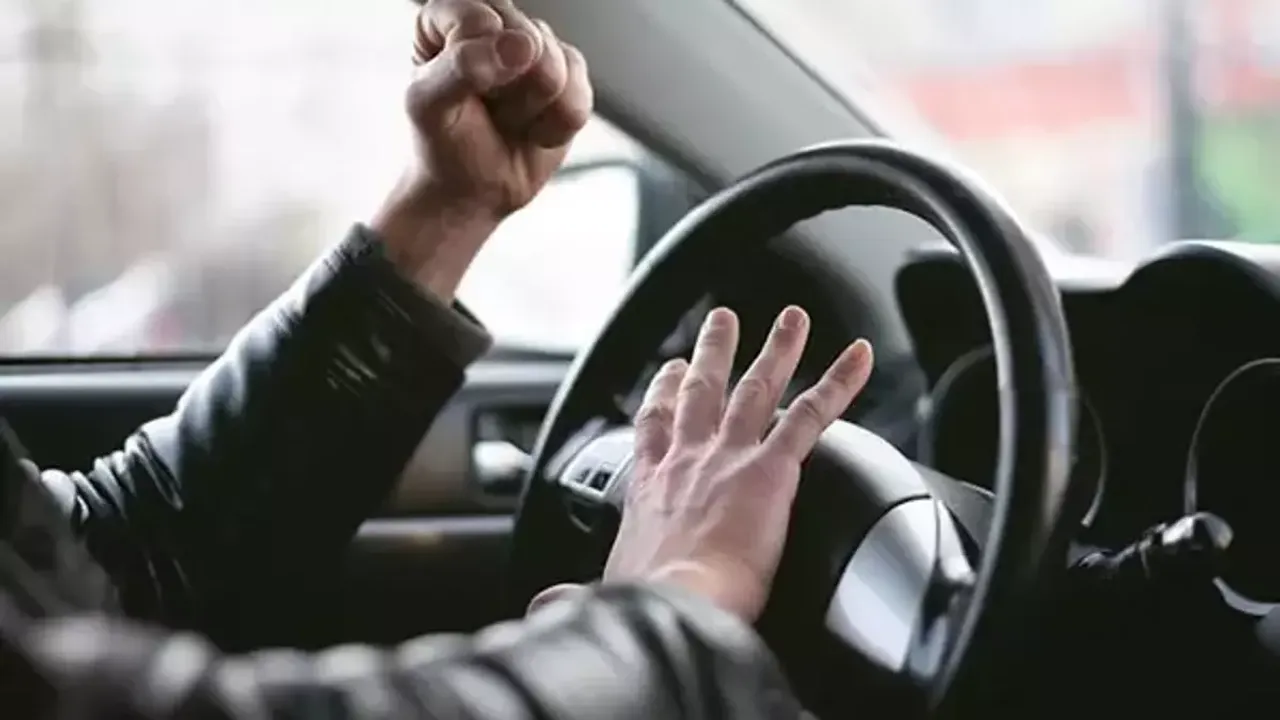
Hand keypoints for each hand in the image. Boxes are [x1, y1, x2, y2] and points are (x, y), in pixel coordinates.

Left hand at [372, 0, 592, 300]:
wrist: (472, 189)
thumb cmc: (442, 140)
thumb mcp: (427, 105)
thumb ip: (460, 67)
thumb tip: (517, 46)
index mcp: (448, 18)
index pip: (477, 15)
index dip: (476, 59)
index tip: (464, 89)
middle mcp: (497, 22)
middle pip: (525, 37)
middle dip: (507, 88)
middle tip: (486, 108)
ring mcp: (537, 49)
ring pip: (556, 66)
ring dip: (529, 110)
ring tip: (507, 120)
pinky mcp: (569, 78)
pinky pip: (579, 95)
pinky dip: (554, 126)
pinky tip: (532, 130)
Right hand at [603, 306, 873, 620]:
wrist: (674, 604)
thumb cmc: (643, 605)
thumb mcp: (601, 593)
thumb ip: (576, 595)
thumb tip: (548, 607)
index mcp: (650, 487)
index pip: (654, 428)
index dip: (662, 394)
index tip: (668, 371)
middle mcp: (687, 460)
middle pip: (702, 390)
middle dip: (713, 352)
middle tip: (723, 321)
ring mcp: (729, 457)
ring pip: (757, 388)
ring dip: (777, 349)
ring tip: (792, 319)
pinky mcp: (771, 469)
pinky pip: (811, 414)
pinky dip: (838, 382)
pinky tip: (860, 358)